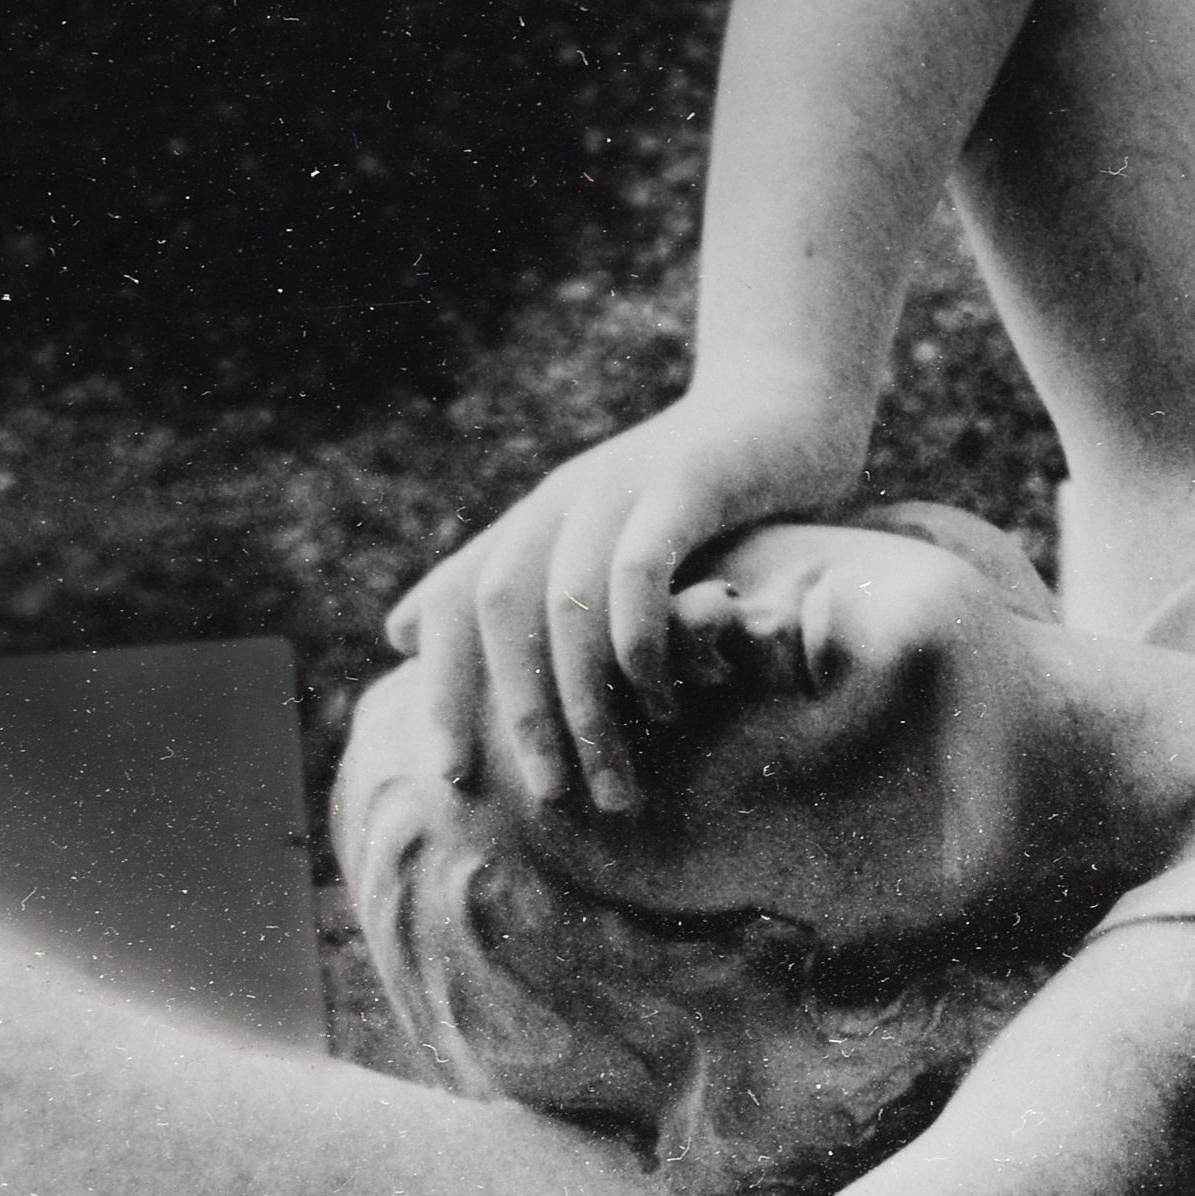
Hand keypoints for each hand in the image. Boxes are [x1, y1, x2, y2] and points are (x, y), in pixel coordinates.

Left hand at [387, 377, 871, 812]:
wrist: (791, 399)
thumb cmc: (709, 491)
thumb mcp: (603, 539)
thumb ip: (515, 582)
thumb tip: (403, 633)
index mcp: (540, 518)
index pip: (463, 603)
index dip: (445, 688)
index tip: (451, 776)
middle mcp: (566, 499)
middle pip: (503, 608)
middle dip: (518, 710)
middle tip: (549, 795)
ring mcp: (623, 486)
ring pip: (569, 603)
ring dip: (584, 702)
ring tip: (613, 780)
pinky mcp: (689, 482)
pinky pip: (640, 566)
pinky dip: (636, 637)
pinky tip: (659, 698)